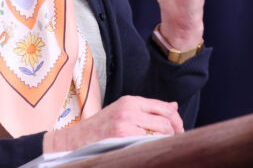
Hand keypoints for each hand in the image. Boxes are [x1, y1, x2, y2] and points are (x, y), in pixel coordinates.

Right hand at [43, 96, 182, 151]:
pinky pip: (148, 143)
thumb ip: (148, 109)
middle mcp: (129, 109)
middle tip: (175, 142)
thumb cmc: (100, 128)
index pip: (165, 107)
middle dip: (175, 133)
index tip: (179, 131)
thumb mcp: (123, 112)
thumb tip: (174, 106)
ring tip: (163, 146)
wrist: (74, 141)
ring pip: (159, 132)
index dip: (177, 120)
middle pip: (166, 120)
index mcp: (130, 101)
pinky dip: (153, 147)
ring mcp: (125, 124)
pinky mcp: (121, 137)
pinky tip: (150, 151)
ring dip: (166, 141)